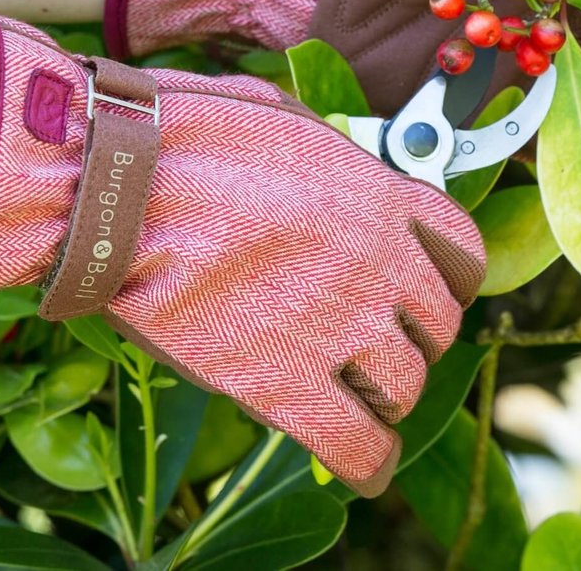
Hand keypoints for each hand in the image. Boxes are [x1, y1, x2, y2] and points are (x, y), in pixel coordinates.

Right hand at [0, 2, 484, 495]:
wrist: (115, 188)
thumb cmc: (184, 136)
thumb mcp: (282, 118)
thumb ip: (332, 158)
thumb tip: (340, 173)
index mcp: (380, 199)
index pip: (465, 252)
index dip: (454, 276)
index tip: (430, 286)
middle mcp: (378, 267)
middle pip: (439, 326)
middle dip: (418, 336)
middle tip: (385, 340)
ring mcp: (338, 327)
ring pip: (406, 388)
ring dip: (390, 393)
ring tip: (364, 393)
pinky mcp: (282, 384)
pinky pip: (356, 445)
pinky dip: (368, 459)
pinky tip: (364, 462)